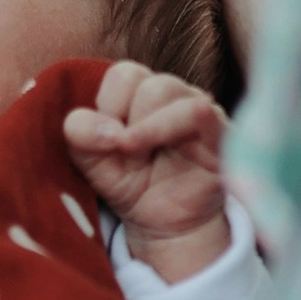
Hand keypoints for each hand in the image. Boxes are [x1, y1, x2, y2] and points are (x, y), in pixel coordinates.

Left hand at [64, 65, 227, 279]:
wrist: (166, 224)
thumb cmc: (132, 184)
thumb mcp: (92, 163)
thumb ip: (80, 134)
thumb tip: (104, 127)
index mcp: (141, 92)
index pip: (122, 75)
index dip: (107, 107)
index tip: (109, 143)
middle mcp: (173, 94)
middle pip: (142, 80)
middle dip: (125, 122)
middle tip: (128, 155)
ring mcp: (199, 108)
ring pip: (164, 89)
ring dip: (145, 130)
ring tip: (143, 161)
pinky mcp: (220, 131)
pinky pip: (198, 113)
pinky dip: (168, 127)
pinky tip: (159, 152)